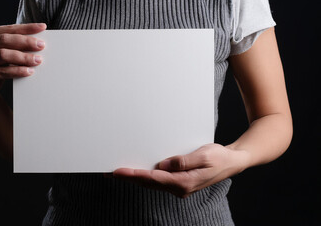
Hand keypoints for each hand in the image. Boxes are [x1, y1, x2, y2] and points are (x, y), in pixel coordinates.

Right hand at [0, 23, 46, 114]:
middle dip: (25, 42)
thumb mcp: (3, 55)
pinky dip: (17, 71)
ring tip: (38, 60)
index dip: (25, 28)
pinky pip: (1, 71)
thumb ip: (13, 46)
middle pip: (4, 40)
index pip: (7, 29)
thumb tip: (37, 40)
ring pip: (2, 55)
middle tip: (41, 45)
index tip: (42, 27)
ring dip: (23, 57)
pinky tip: (29, 71)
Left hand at [111, 143, 249, 197]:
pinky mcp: (178, 182)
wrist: (232, 162)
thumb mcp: (205, 155)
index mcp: (184, 182)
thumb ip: (184, 161)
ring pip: (151, 183)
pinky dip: (145, 177)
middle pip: (148, 183)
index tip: (119, 171)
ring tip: (119, 171)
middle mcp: (179, 187)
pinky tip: (137, 172)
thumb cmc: (219, 157)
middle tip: (110, 171)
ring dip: (135, 178)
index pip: (153, 179)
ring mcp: (178, 186)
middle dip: (129, 178)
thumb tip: (163, 164)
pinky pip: (158, 181)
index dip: (134, 175)